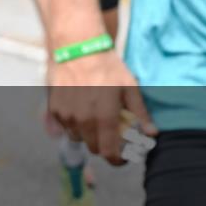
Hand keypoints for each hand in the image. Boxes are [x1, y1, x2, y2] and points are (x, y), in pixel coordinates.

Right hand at [48, 47, 156, 164]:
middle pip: (94, 148)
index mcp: (104, 117)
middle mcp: (83, 120)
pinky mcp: (54, 109)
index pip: (109, 154)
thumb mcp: (129, 86)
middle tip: (112, 133)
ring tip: (95, 117)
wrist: (75, 45)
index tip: (124, 156)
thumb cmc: (106, 64)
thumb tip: (152, 134)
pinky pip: (66, 126)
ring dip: (88, 134)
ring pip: (79, 138)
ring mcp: (66, 115)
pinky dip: (75, 123)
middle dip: (105, 145)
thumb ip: (139, 113)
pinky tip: (81, 108)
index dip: (118, 160)